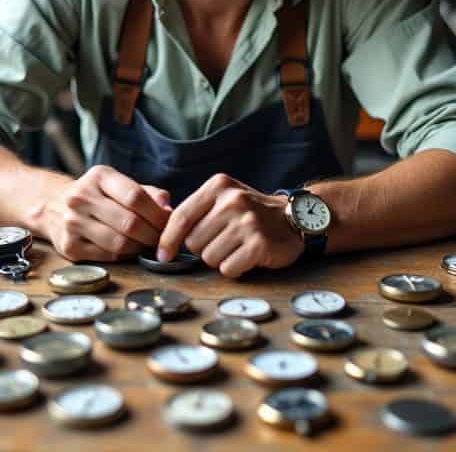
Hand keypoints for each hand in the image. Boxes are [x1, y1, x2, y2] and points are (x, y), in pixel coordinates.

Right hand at [31, 165, 171, 261]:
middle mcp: (81, 197)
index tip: (168, 222)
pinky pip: (107, 256)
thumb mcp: (119, 185)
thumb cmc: (97, 196)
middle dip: (152, 234)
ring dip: (140, 247)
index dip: (157, 213)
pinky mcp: (68, 246)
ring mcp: (72, 222)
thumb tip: (168, 210)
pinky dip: (124, 256)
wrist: (54, 207)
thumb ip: (148, 194)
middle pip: (130, 223)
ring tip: (146, 244)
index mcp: (99, 176)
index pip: (135, 196)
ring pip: (119, 243)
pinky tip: (128, 249)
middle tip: (161, 239)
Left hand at [157, 174, 302, 277]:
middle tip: (224, 241)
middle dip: (204, 248)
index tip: (163, 255)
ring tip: (237, 247)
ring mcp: (247, 222)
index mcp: (218, 186)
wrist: (292, 218)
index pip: (181, 217)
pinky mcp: (259, 244)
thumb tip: (163, 237)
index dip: (167, 240)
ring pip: (209, 258)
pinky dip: (235, 268)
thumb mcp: (223, 198)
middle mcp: (232, 201)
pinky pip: (228, 269)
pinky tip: (247, 256)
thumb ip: (196, 211)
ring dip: (220, 259)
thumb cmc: (250, 212)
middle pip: (193, 242)